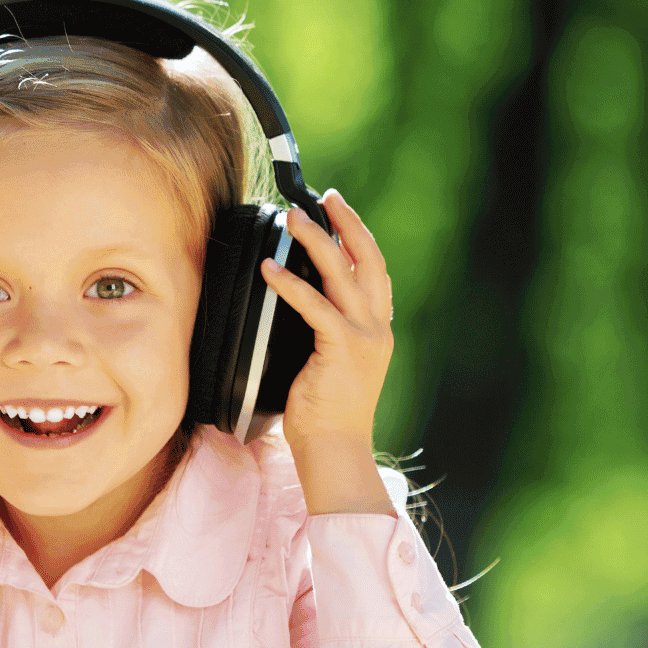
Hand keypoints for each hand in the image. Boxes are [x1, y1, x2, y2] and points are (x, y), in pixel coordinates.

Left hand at [257, 189, 393, 451]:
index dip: (358, 238)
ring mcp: (364, 338)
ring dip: (316, 240)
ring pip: (342, 274)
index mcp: (377, 331)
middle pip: (368, 261)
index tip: (339, 212)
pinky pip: (315, 306)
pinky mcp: (342, 349)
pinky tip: (270, 268)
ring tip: (292, 217)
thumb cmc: (324, 414)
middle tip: (325, 197)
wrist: (335, 449)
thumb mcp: (329, 364)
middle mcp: (377, 328)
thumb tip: (294, 306)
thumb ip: (324, 334)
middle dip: (347, 224)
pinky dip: (291, 284)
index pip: (374, 272)